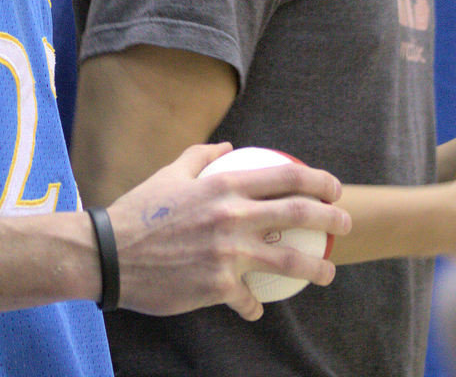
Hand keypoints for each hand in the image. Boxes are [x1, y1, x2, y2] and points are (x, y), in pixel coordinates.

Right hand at [107, 143, 350, 320]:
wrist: (110, 254)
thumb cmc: (139, 210)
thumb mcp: (169, 173)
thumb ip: (201, 156)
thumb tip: (227, 146)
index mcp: (222, 186)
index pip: (282, 177)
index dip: (315, 180)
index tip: (333, 187)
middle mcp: (231, 217)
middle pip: (296, 215)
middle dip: (329, 219)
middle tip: (345, 225)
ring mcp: (227, 254)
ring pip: (286, 263)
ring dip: (314, 269)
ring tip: (327, 273)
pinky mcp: (217, 286)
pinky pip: (248, 299)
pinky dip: (253, 305)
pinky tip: (255, 308)